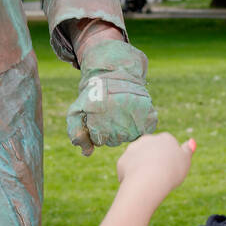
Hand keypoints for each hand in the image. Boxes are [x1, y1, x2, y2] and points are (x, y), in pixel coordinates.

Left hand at [66, 40, 156, 154]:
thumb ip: (77, 133)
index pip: (99, 140)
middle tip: (110, 110)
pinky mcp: (148, 116)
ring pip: (129, 136)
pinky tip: (133, 111)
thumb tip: (87, 153)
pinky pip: (145, 129)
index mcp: (100, 125)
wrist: (114, 71)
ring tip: (121, 109)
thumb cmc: (94, 93)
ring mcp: (135, 121)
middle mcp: (118, 125)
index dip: (97, 128)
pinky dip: (141, 122)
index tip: (97, 113)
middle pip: (115, 140)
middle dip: (111, 129)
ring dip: (126, 126)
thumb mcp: (77, 110)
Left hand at [116, 132, 195, 198]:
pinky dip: (131, 176)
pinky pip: (128, 169)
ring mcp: (133, 148)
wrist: (148, 180)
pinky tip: (138, 184)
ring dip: (141, 168)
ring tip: (148, 182)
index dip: (169, 159)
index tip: (171, 169)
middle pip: (151, 150)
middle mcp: (147, 139)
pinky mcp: (122, 160)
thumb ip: (187, 151)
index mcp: (165, 138)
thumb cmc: (171, 171)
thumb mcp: (185, 161)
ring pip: (139, 159)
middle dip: (153, 160)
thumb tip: (191, 141)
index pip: (168, 145)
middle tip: (159, 176)